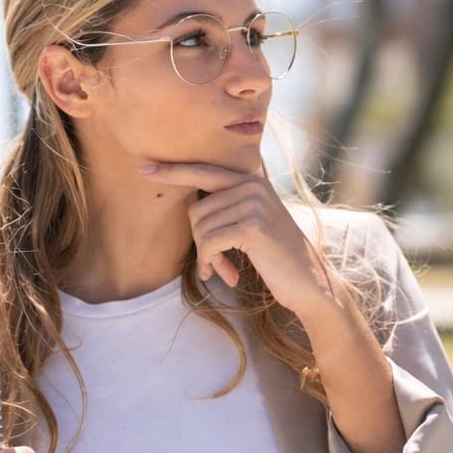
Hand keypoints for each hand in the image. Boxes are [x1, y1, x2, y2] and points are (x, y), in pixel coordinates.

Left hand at [141, 160, 345, 320]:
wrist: (308, 283)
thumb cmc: (277, 257)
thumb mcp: (254, 224)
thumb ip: (229, 208)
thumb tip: (193, 212)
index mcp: (252, 180)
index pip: (203, 171)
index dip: (173, 172)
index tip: (144, 169)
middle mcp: (252, 185)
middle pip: (197, 209)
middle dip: (199, 241)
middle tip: (212, 264)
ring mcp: (253, 203)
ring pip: (201, 228)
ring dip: (206, 256)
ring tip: (220, 270)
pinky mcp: (251, 227)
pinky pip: (209, 243)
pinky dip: (211, 262)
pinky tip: (225, 275)